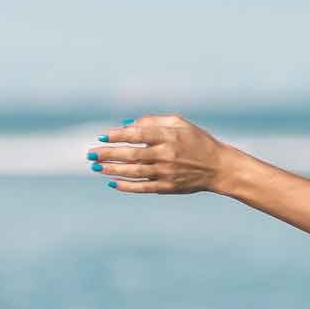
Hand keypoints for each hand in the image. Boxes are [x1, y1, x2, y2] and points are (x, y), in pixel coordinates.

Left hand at [87, 113, 230, 193]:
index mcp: (169, 136)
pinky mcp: (168, 187)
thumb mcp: (180, 123)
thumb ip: (154, 121)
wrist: (219, 167)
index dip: (117, 135)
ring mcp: (167, 173)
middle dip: (108, 155)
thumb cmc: (197, 141)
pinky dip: (127, 186)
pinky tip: (112, 183)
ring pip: (134, 172)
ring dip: (113, 170)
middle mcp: (166, 155)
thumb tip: (126, 124)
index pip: (137, 135)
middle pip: (131, 155)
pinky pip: (143, 188)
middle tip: (90, 155)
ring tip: (97, 168)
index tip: (102, 136)